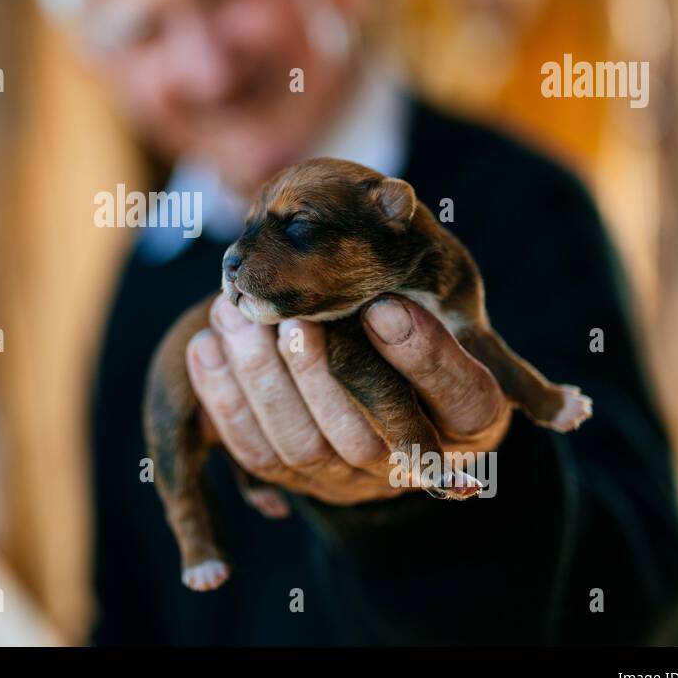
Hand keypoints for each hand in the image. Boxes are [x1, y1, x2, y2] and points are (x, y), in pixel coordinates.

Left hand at [185, 294, 511, 504]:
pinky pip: (256, 453)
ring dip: (263, 380)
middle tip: (293, 320)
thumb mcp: (434, 296)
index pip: (462, 398)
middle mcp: (412, 461)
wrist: (375, 393)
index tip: (382, 308)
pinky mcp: (296, 479)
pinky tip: (207, 345)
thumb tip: (392, 198)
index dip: (422, 357)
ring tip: (236, 317)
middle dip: (322, 375)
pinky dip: (225, 400)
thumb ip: (413, 265)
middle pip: (367, 437)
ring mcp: (349, 478)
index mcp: (470, 416)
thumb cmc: (412, 324)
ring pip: (304, 447)